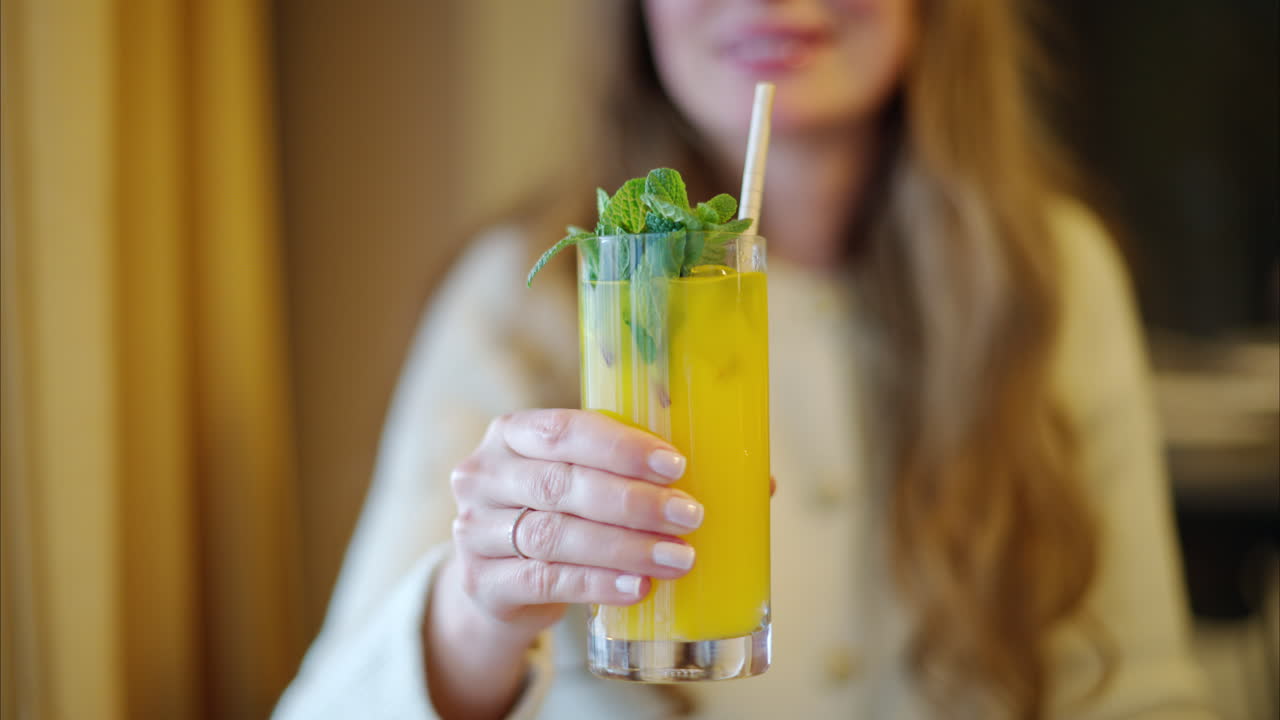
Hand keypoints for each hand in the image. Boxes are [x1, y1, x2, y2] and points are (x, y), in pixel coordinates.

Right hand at [444, 408, 700, 640]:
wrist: (497, 579)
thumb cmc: (552, 512)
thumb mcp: (568, 475)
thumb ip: (608, 465)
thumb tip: (682, 474)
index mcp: (509, 434)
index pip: (563, 431)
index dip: (620, 448)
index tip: (675, 466)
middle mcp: (482, 477)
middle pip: (562, 485)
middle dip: (633, 501)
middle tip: (688, 516)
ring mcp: (474, 531)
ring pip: (556, 536)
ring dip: (625, 547)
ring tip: (676, 557)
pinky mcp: (481, 581)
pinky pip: (546, 581)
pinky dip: (597, 583)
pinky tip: (637, 586)